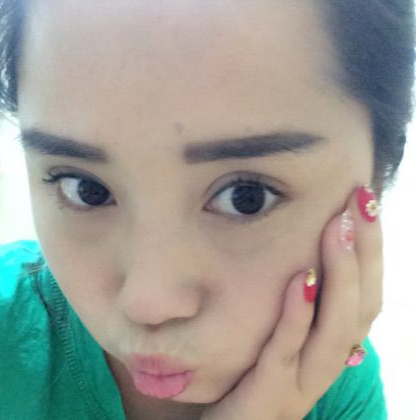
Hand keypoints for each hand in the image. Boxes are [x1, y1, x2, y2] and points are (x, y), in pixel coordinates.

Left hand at [200, 185, 382, 419]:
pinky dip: (298, 316)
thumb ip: (298, 307)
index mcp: (330, 348)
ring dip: (340, 276)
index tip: (364, 203)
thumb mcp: (281, 335)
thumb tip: (308, 258)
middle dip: (364, 252)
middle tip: (360, 201)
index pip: (366, 298)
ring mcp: (300, 386)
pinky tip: (301, 278)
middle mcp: (325, 366)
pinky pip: (285, 354)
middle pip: (361, 309)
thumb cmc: (251, 374)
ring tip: (338, 228)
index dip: (372, 252)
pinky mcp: (269, 399)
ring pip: (335, 331)